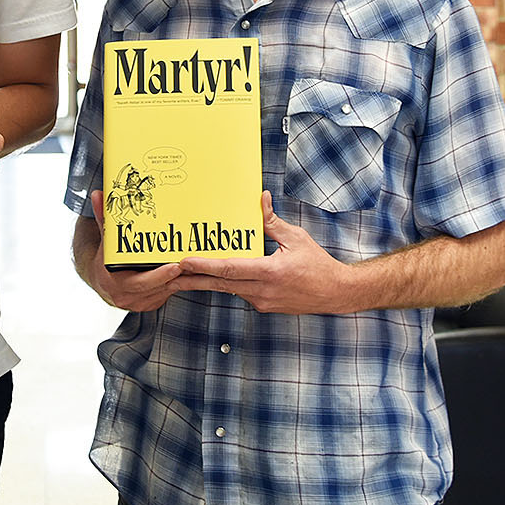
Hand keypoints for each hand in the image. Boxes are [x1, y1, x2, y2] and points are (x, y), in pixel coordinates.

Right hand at [79, 191, 183, 311]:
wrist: (101, 280)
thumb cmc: (104, 260)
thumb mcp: (105, 241)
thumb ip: (104, 219)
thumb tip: (98, 195)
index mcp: (114, 284)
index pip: (139, 282)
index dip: (158, 276)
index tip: (174, 266)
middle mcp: (127, 298)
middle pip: (156, 288)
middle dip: (175, 276)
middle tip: (190, 264)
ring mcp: (139, 303)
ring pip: (165, 291)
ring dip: (181, 280)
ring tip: (196, 266)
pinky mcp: (151, 303)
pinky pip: (167, 294)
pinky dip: (178, 283)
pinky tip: (190, 272)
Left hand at [175, 191, 352, 313]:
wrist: (335, 293)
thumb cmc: (318, 264)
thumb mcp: (296, 238)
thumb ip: (272, 222)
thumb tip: (261, 199)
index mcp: (269, 273)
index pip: (229, 269)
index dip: (204, 266)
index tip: (184, 262)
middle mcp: (262, 291)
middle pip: (220, 284)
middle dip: (192, 280)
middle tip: (169, 275)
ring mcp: (262, 301)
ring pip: (228, 290)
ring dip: (206, 283)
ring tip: (182, 276)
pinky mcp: (264, 306)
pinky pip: (239, 293)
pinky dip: (225, 285)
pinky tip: (212, 278)